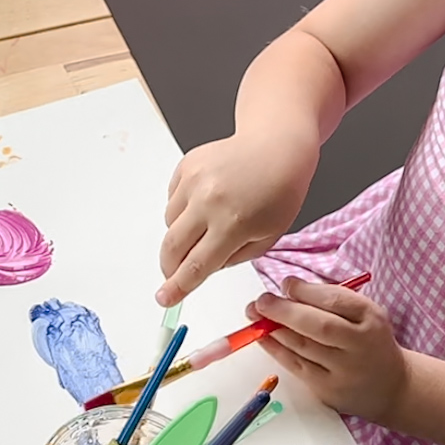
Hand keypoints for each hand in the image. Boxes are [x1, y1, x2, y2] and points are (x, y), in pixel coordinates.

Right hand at [157, 132, 317, 305]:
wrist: (276, 146)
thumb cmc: (280, 191)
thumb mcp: (267, 236)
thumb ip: (233, 258)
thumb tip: (202, 268)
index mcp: (233, 223)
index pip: (197, 265)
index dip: (178, 287)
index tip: (164, 298)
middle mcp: (209, 201)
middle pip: (173, 247)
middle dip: (169, 267)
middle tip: (174, 274)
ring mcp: (194, 181)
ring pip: (170, 224)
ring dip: (180, 235)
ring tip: (206, 225)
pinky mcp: (186, 166)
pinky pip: (172, 200)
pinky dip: (182, 209)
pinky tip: (205, 202)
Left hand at [250, 277, 407, 421]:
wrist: (391, 387)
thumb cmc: (370, 342)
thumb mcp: (365, 314)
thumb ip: (334, 300)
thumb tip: (289, 290)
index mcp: (371, 319)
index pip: (336, 301)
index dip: (306, 292)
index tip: (285, 284)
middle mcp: (359, 345)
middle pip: (318, 326)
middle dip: (284, 311)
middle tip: (261, 301)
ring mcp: (344, 370)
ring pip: (303, 346)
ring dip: (273, 329)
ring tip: (254, 315)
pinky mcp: (328, 389)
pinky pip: (296, 366)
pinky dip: (276, 349)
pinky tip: (263, 337)